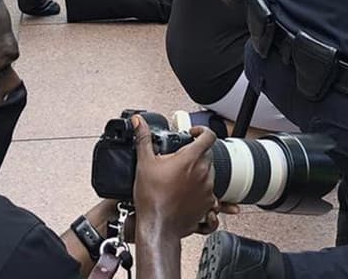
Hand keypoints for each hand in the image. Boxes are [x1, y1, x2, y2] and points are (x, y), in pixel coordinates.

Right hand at [131, 115, 217, 238]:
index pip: (208, 135)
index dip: (201, 131)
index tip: (192, 134)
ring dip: (197, 171)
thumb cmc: (151, 198)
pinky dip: (199, 188)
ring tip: (179, 177)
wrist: (158, 226)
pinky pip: (209, 190)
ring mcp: (208, 188)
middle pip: (207, 154)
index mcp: (191, 159)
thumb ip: (143, 139)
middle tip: (179, 159)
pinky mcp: (208, 203)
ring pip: (208, 172)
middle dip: (195, 153)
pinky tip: (184, 191)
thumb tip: (138, 122)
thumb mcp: (144, 163)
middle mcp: (203, 172)